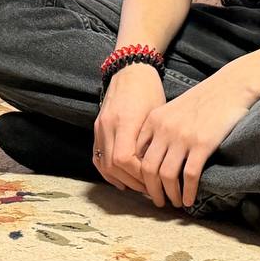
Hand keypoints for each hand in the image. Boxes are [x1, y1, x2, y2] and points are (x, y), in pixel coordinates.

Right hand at [94, 64, 166, 194]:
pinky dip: (108, 172)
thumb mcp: (157, 115)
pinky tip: (121, 180)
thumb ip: (154, 141)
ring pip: (104, 163)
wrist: (130, 71)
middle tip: (152, 189)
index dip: (140, 174)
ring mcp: (100, 127)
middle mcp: (108, 125)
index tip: (157, 180)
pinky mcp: (97, 128)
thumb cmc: (149, 91)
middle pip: (114, 165)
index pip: (125, 158)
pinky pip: (98, 157)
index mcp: (125, 121)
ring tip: (140, 186)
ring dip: (122, 179)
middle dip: (133, 181)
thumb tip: (162, 169)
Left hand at [133, 65, 253, 208]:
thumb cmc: (202, 100)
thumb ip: (160, 129)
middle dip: (151, 190)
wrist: (229, 87)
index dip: (139, 174)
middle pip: (148, 169)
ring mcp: (182, 137)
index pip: (137, 154)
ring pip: (166, 176)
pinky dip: (187, 191)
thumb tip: (152, 156)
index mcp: (153, 120)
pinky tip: (190, 199)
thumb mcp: (172, 110)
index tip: (146, 185)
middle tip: (158, 202)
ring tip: (175, 203)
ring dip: (170, 194)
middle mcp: (164, 129)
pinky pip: (189, 175)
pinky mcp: (202, 144)